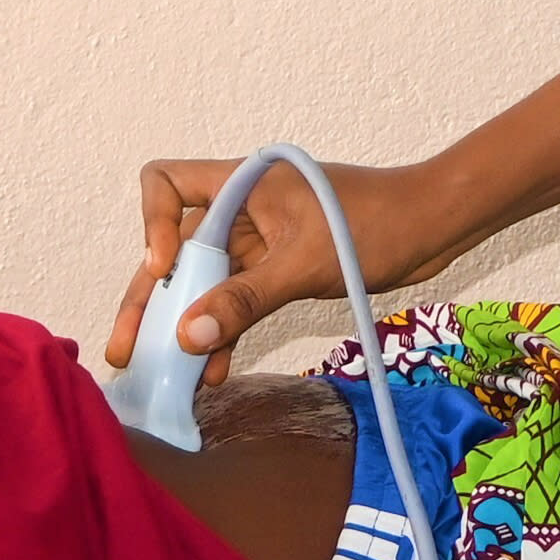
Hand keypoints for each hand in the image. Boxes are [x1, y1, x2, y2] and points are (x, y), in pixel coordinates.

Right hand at [99, 152, 452, 376]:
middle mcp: (239, 208)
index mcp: (239, 184)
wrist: (432, 227)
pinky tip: (217, 370)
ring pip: (205, 282)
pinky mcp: (277, 267)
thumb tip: (190, 337)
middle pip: (176, 249)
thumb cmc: (375, 224)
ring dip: (186, 325)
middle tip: (127, 351)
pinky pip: (236, 299)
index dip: (151, 224)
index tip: (163, 269)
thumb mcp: (303, 264)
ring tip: (166, 376)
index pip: (165, 182)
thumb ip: (245, 299)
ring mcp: (257, 240)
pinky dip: (225, 330)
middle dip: (151, 299)